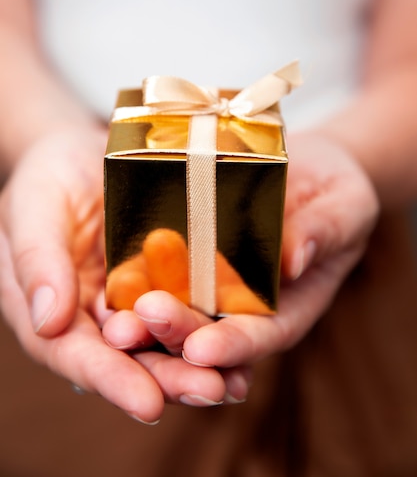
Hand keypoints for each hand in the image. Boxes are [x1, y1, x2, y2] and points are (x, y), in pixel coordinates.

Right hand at [0, 128, 248, 421]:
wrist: (86, 150)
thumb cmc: (51, 174)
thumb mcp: (35, 207)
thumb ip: (37, 260)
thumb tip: (48, 323)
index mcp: (55, 308)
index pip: (77, 353)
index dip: (111, 379)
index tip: (148, 403)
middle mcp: (96, 315)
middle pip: (130, 358)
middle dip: (169, 378)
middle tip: (210, 391)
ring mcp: (135, 300)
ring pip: (165, 340)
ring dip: (198, 364)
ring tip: (234, 382)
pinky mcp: (168, 281)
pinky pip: (191, 306)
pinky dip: (215, 329)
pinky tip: (245, 347)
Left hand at [103, 132, 378, 369]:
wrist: (307, 168)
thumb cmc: (336, 189)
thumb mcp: (344, 205)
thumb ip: (326, 232)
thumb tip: (295, 260)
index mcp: (288, 304)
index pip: (261, 333)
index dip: (234, 345)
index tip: (202, 350)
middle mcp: (244, 303)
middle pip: (208, 329)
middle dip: (174, 332)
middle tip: (141, 323)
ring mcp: (213, 280)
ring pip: (177, 309)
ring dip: (144, 319)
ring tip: (114, 318)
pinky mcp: (188, 254)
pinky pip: (160, 270)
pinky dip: (136, 279)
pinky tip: (110, 280)